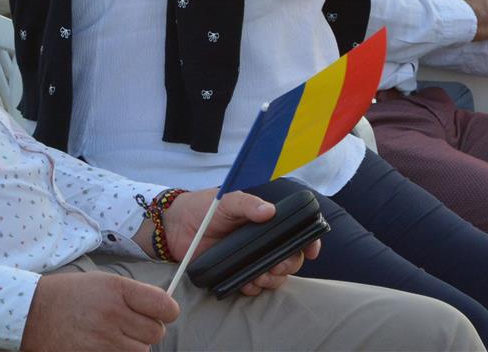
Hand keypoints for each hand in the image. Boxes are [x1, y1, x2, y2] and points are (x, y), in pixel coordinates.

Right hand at [20, 270, 179, 350]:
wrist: (31, 314)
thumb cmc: (68, 295)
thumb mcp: (102, 282)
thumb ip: (133, 294)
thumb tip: (164, 305)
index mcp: (118, 290)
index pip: (164, 306)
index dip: (168, 311)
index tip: (165, 312)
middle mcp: (113, 315)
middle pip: (156, 333)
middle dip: (149, 330)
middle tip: (132, 325)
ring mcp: (103, 340)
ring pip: (141, 351)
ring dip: (134, 345)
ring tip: (115, 336)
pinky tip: (105, 345)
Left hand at [163, 189, 317, 293]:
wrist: (175, 227)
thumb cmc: (203, 207)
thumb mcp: (227, 200)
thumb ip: (247, 203)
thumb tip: (269, 211)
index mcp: (266, 222)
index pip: (296, 232)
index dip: (309, 242)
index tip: (312, 251)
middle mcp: (262, 242)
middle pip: (291, 258)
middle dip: (289, 264)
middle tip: (277, 264)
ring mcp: (250, 259)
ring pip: (276, 276)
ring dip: (273, 278)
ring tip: (260, 274)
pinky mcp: (236, 274)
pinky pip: (254, 287)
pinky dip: (254, 287)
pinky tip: (246, 282)